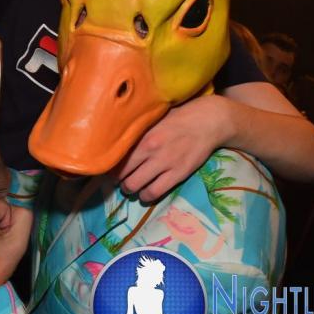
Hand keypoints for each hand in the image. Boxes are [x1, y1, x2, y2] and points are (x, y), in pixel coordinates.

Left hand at [114, 95, 228, 201]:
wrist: (207, 121)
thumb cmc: (178, 117)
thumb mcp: (153, 118)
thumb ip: (137, 129)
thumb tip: (116, 135)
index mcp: (141, 134)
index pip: (116, 154)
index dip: (108, 164)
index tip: (106, 166)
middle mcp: (149, 149)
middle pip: (121, 172)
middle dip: (117, 179)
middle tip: (118, 179)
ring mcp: (164, 163)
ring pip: (134, 185)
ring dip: (129, 189)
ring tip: (129, 187)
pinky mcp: (177, 174)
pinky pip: (154, 192)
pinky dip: (146, 196)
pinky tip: (144, 194)